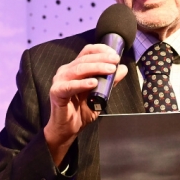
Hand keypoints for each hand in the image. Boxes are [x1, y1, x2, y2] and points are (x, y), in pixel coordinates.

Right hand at [43, 43, 127, 165]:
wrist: (68, 129)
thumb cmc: (81, 111)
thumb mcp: (100, 95)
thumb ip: (109, 82)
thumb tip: (123, 69)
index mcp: (75, 68)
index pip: (87, 52)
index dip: (101, 50)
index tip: (114, 54)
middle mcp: (66, 71)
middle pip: (84, 59)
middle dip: (102, 59)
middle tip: (115, 61)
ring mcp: (60, 81)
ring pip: (78, 69)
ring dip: (96, 68)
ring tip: (110, 70)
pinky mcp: (56, 92)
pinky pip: (69, 86)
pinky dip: (82, 84)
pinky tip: (93, 83)